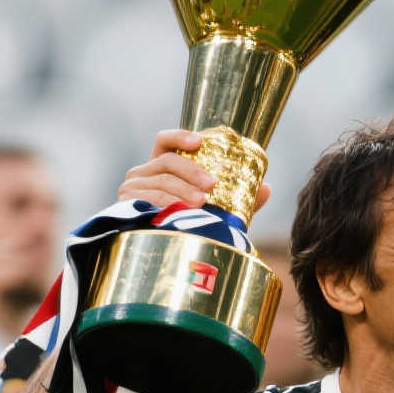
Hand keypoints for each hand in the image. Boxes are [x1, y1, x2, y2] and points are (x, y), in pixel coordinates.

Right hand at [117, 129, 271, 213]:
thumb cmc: (186, 225)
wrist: (159, 256)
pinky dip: (166, 205)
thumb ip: (238, 199)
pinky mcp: (125, 206)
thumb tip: (267, 188)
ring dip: (182, 191)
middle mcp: (142, 173)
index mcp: (161, 167)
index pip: (164, 142)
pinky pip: (148, 201)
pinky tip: (179, 213)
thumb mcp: (213, 210)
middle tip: (212, 185)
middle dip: (191, 170)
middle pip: (167, 161)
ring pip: (160, 182)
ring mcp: (132, 189)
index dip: (180, 136)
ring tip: (202, 203)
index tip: (199, 142)